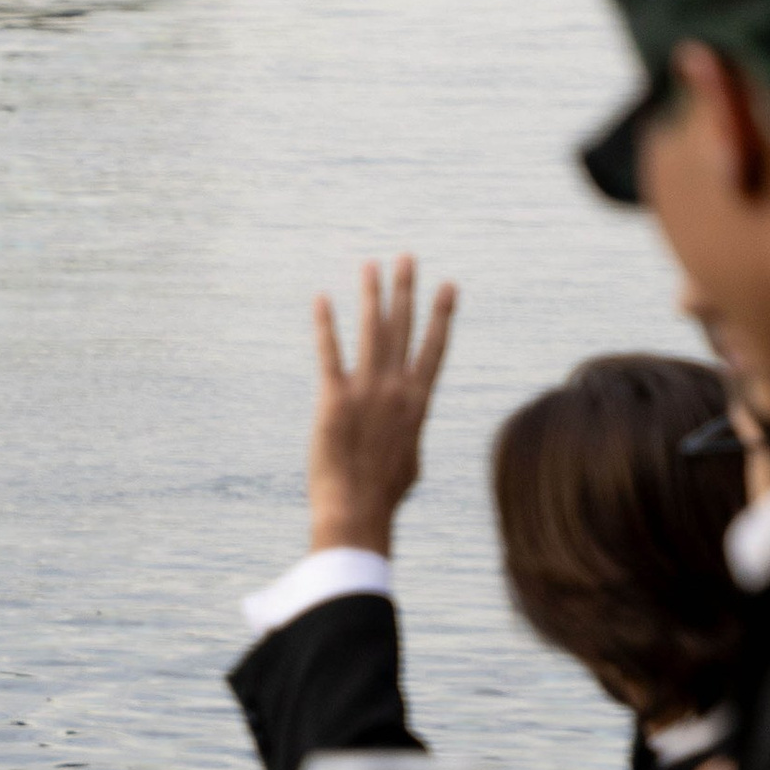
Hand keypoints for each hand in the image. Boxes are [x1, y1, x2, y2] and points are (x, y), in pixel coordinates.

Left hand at [307, 257, 456, 553]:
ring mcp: (368, 392)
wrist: (359, 511)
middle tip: (406, 258)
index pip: (434, 349)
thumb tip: (410, 448)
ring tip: (371, 265)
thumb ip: (410, 443)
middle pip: (405, 329)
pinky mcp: (335, 400)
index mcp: (419, 404)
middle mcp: (398, 390)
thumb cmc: (383, 497)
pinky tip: (321, 300)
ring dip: (373, 295)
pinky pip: (330, 354)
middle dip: (406, 290)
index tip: (448, 286)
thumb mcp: (410, 467)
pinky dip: (326, 325)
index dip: (441, 315)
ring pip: (374, 331)